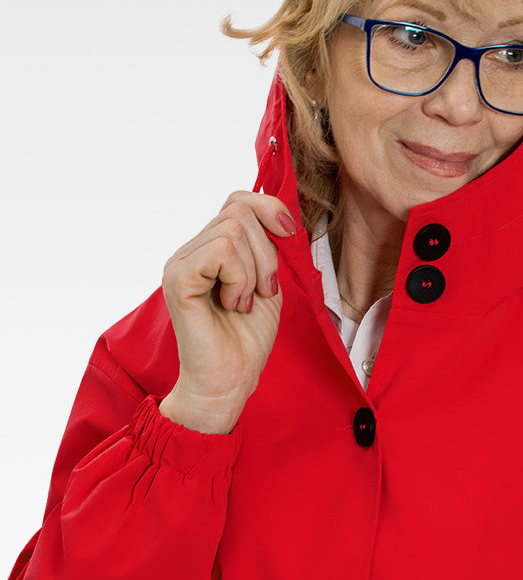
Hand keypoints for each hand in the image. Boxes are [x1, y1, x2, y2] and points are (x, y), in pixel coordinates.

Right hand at [160, 191, 297, 432]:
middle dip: (266, 252)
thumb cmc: (247, 338)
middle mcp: (190, 250)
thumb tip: (282, 215)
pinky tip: (232, 304)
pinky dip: (239, 279)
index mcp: (210, 248)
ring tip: (245, 302)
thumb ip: (269, 246)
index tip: (288, 235)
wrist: (230, 379)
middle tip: (262, 291)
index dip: (268, 208)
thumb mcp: (268, 281)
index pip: (238, 200)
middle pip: (239, 212)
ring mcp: (180, 262)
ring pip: (232, 230)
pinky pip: (222, 252)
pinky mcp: (177, 278)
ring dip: (254, 270)